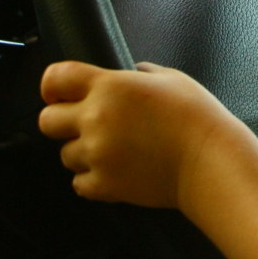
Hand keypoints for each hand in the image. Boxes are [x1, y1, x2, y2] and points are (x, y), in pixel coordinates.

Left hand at [38, 59, 255, 208]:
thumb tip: (132, 73)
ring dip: (81, 152)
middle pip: (47, 121)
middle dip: (61, 121)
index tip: (58, 92)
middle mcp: (96, 119)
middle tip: (83, 124)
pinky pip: (78, 184)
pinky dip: (91, 180)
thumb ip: (141, 73)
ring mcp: (98, 155)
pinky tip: (113, 171)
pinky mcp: (105, 185)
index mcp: (110, 86)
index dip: (52, 85)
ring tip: (111, 150)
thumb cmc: (197, 118)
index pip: (55, 79)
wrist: (211, 162)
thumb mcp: (171, 78)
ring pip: (64, 155)